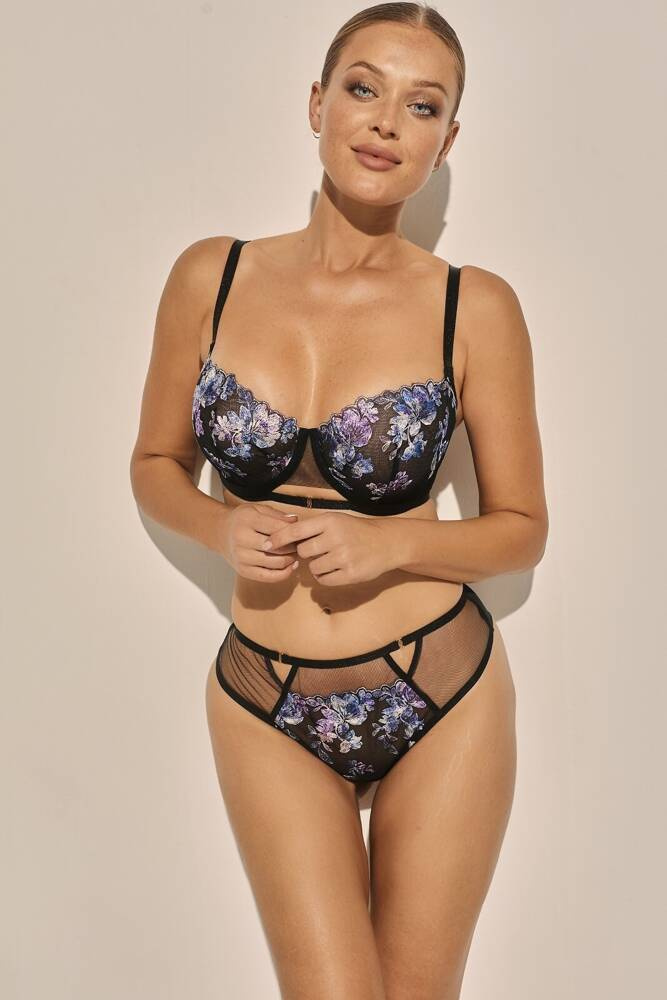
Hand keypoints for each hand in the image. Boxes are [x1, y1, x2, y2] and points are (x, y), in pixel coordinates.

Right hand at [219, 504, 300, 581]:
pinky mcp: (243, 571)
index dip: (293, 531)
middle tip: (299, 544)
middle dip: (293, 546)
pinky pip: (268, 577)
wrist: (221, 532)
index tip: (299, 532)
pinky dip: (283, 574)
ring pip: (275, 563)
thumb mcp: (258, 509)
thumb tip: (296, 521)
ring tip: (294, 553)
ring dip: (290, 559)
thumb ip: (277, 515)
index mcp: (247, 520)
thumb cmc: (243, 520)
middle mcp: (242, 539)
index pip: (277, 528)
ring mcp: (242, 557)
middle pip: (278, 547)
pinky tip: (290, 566)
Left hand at [261, 511, 396, 585]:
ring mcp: (343, 557)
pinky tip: (336, 569)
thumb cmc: (356, 531)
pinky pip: (324, 580)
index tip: (266, 545)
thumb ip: (312, 528)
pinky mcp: (350, 574)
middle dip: (306, 553)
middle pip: (303, 551)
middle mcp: (335, 538)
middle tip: (319, 550)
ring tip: (331, 559)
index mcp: (330, 521)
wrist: (386, 543)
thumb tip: (281, 538)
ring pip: (313, 567)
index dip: (278, 538)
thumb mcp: (336, 521)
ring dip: (317, 566)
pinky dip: (325, 576)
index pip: (296, 530)